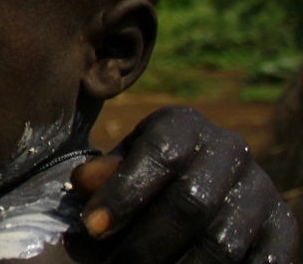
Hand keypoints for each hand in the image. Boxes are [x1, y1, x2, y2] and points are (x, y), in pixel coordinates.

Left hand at [71, 106, 297, 261]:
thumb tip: (83, 183)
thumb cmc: (143, 180)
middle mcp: (230, 150)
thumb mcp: (120, 169)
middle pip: (191, 202)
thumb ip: (103, 175)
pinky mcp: (283, 229)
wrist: (201, 192)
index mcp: (185, 125)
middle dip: (145, 242)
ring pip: (222, 242)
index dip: (123, 193)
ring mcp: (262, 190)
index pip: (159, 153)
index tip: (90, 228)